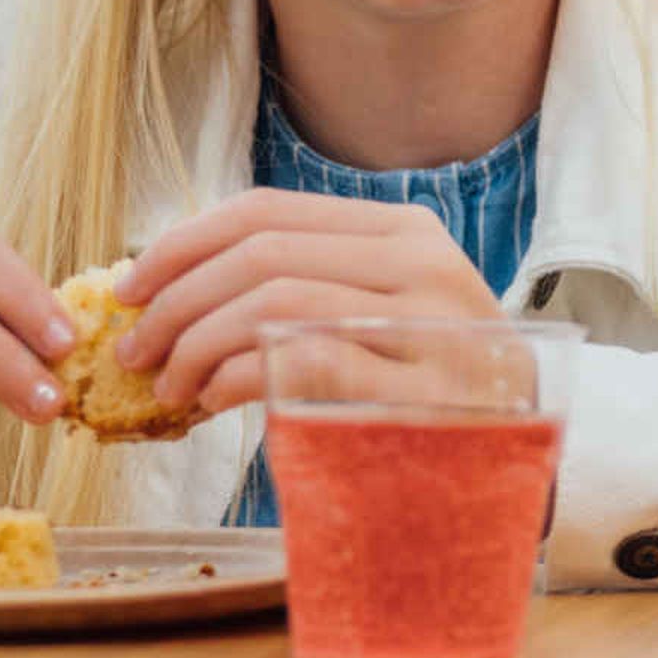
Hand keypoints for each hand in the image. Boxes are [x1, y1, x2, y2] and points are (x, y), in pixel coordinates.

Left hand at [117, 191, 501, 414]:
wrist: (526, 446)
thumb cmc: (439, 382)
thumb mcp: (389, 310)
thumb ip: (311, 284)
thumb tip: (173, 286)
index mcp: (405, 232)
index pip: (269, 211)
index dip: (183, 242)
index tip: (131, 286)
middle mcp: (421, 264)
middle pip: (260, 255)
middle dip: (174, 301)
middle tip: (135, 350)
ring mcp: (426, 324)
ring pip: (272, 303)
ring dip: (196, 346)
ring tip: (169, 387)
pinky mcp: (418, 388)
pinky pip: (299, 361)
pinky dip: (237, 379)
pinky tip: (214, 403)